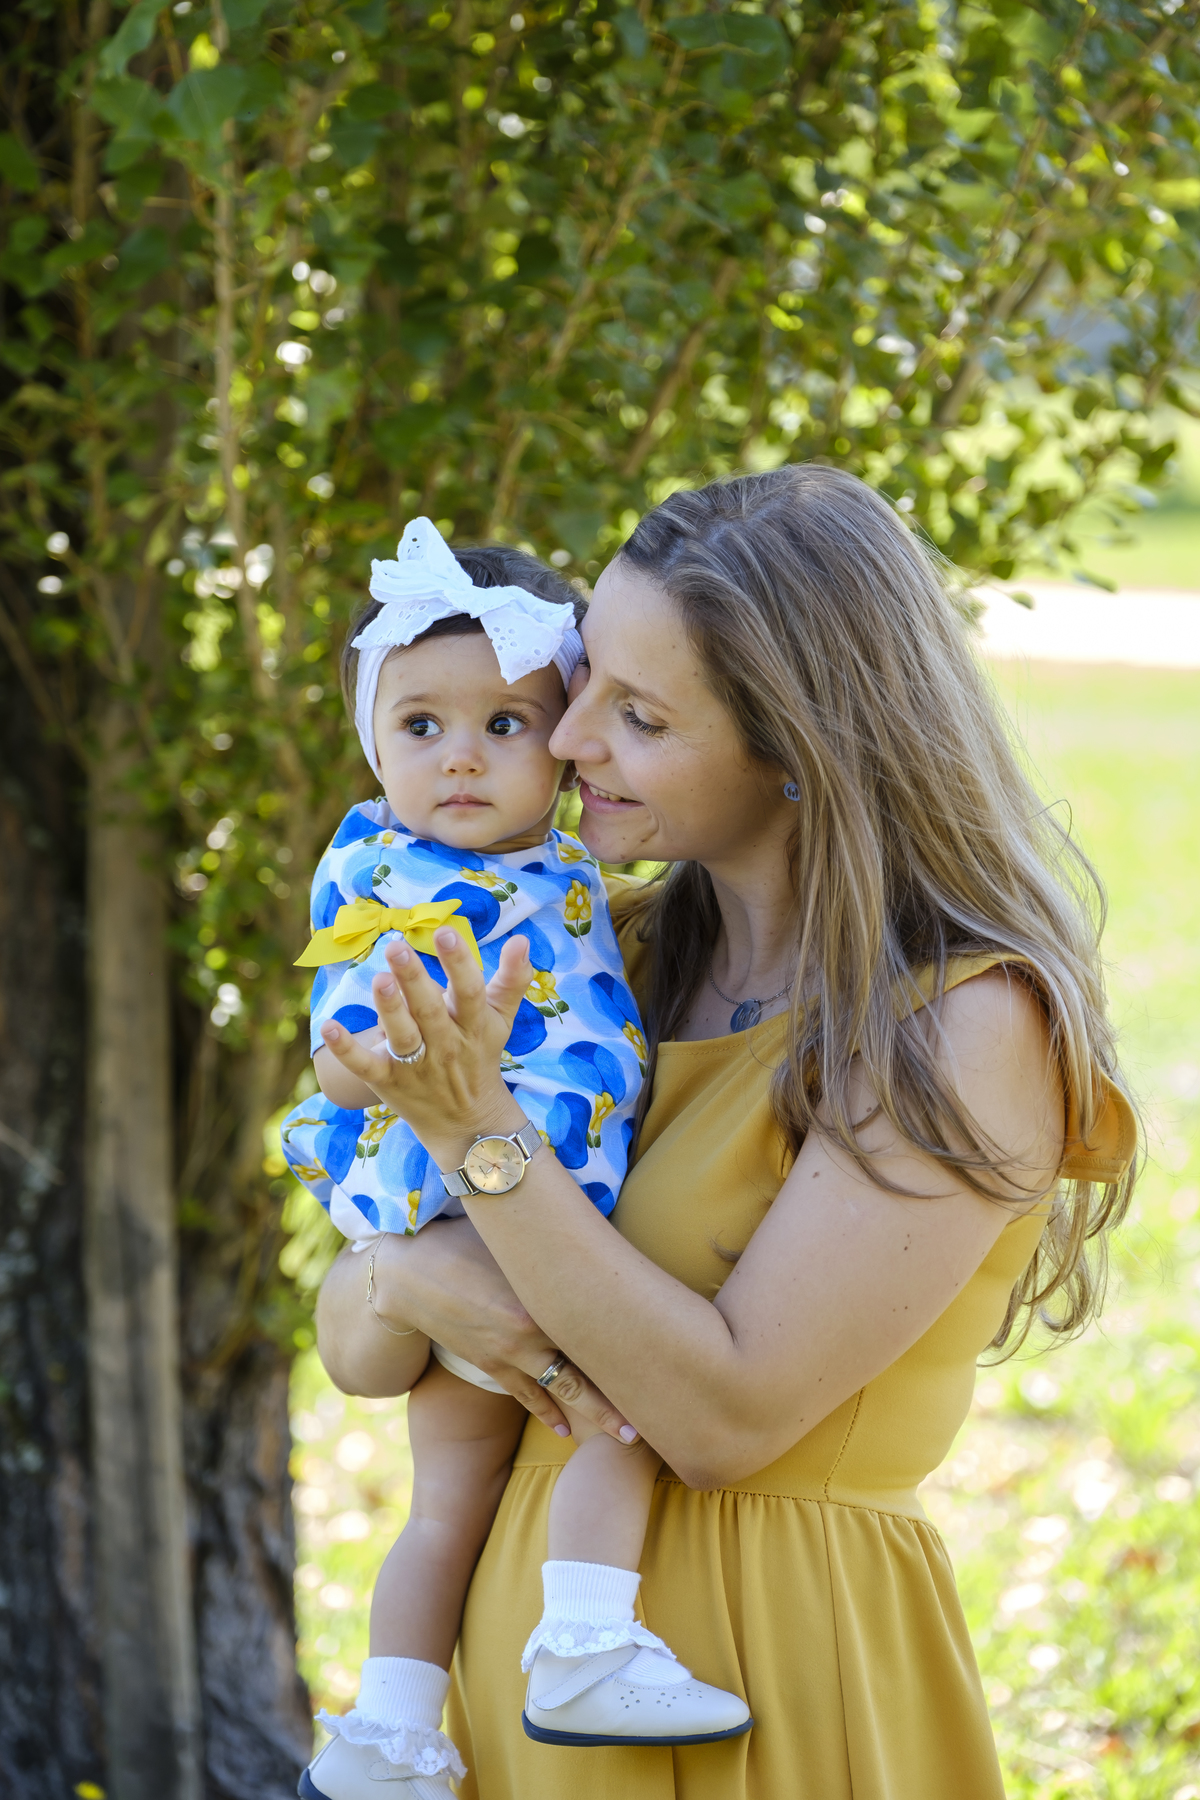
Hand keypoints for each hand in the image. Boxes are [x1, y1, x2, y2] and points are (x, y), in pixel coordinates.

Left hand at [318, 928, 531, 1164]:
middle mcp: (445, 1045)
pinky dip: (345, 1049)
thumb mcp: (500, 1020)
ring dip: (388, 1009)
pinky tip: (328, 1026)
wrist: (468, 1124)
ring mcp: (415, 1066)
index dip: (459, 963)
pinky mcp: (388, 1082)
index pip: (469, 992)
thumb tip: (522, 939)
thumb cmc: (480, 1057)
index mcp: (473, 1026)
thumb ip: (512, 980)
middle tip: (397, 948)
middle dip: (414, 980)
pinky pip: (364, 1066)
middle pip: (430, 1011)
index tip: (446, 933)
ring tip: (378, 979)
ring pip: (401, 1036)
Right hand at [320, 1220, 638, 1443]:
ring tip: (627, 1437)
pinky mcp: (489, 1363)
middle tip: (649, 1429)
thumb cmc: (466, 1240)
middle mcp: (529, 1334)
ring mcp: (509, 1354)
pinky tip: (568, 1432)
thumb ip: (556, 1249)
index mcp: (541, 1300)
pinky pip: (526, 1394)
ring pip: (561, 1391)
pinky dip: (548, 1413)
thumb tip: (597, 1237)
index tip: (662, 1365)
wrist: (407, 1273)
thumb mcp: (515, 1241)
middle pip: (585, 1372)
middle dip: (617, 1403)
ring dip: (593, 1415)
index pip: (596, 1329)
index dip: (629, 1349)